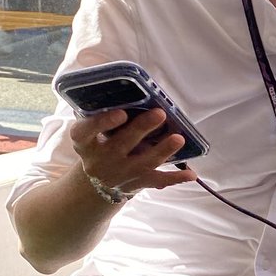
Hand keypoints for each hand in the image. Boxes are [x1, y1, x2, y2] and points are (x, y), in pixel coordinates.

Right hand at [69, 108, 197, 195]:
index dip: (101, 123)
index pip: (85, 132)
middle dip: (141, 129)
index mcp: (85, 143)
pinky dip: (175, 178)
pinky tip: (191, 174)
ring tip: (178, 138)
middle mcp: (100, 160)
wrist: (97, 182)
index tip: (121, 113)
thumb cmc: (98, 144)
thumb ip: (103, 117)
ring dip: (162, 150)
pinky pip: (157, 181)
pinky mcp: (136, 183)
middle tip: (159, 113)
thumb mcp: (91, 133)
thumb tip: (132, 92)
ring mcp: (120, 174)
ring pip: (142, 163)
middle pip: (121, 144)